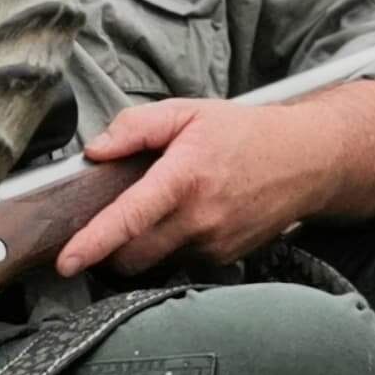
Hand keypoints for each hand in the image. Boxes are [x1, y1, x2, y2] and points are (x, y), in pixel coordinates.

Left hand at [56, 97, 321, 279]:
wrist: (308, 160)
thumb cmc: (246, 133)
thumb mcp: (188, 112)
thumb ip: (136, 126)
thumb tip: (96, 151)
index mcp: (184, 177)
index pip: (128, 218)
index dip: (92, 243)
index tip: (66, 262)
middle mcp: (200, 218)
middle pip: (133, 256)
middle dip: (110, 250)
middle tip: (107, 227)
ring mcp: (215, 243)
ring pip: (157, 262)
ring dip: (144, 247)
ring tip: (160, 213)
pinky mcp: (226, 258)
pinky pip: (183, 262)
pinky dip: (173, 247)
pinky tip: (190, 219)